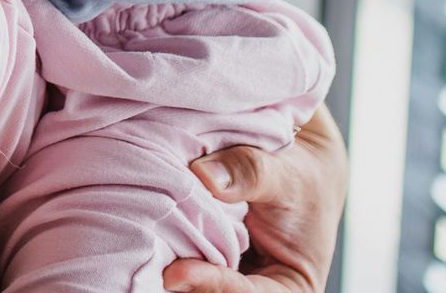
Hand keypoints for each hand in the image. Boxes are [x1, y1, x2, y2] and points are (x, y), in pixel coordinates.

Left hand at [163, 104, 347, 291]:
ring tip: (143, 246)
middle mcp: (257, 286)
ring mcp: (229, 272)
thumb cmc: (301, 176)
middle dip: (186, 280)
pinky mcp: (207, 253)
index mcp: (289, 288)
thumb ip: (250, 173)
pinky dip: (168, 243)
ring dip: (171, 261)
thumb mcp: (286, 175)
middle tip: (147, 263)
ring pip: (195, 278)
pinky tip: (146, 231)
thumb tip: (204, 175)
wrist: (296, 165)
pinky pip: (185, 254)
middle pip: (214, 292)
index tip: (175, 274)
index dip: (212, 285)